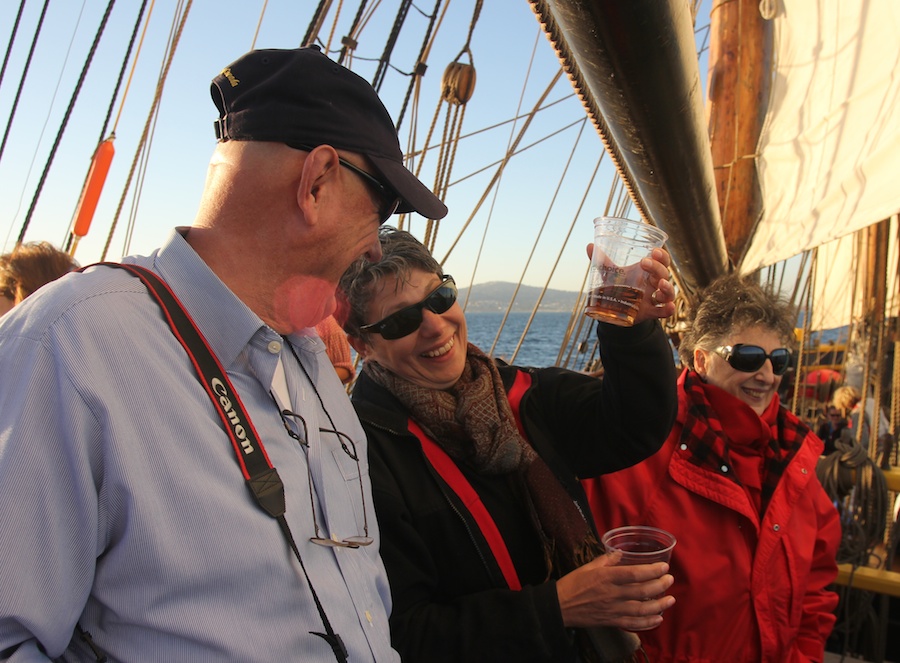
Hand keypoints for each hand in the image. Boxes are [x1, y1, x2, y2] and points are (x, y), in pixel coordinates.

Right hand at [556, 552, 675, 631]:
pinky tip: (658, 618)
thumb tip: (621, 553)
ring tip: (670, 599)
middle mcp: (611, 594)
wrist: (560, 606)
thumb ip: (607, 560)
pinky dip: (648, 623)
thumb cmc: (573, 583)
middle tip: (670, 580)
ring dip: (659, 605)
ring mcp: (613, 610)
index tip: (664, 567)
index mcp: (605, 577)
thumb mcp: (588, 567)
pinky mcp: (612, 621)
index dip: (651, 571)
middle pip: (642, 592)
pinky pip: (633, 624)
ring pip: (641, 610)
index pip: (633, 574)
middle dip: (660, 585)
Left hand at [585, 244, 675, 323]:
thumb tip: (589, 246)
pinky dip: (669, 310)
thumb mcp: (611, 274)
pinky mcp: (651, 312)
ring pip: (669, 292)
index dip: (662, 255)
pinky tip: (669, 307)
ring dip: (667, 288)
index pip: (661, 260)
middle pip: (664, 273)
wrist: (615, 310)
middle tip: (644, 263)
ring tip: (660, 284)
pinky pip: (665, 312)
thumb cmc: (619, 286)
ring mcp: (654, 298)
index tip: (654, 251)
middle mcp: (654, 284)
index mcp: (648, 272)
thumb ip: (602, 261)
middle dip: (657, 267)